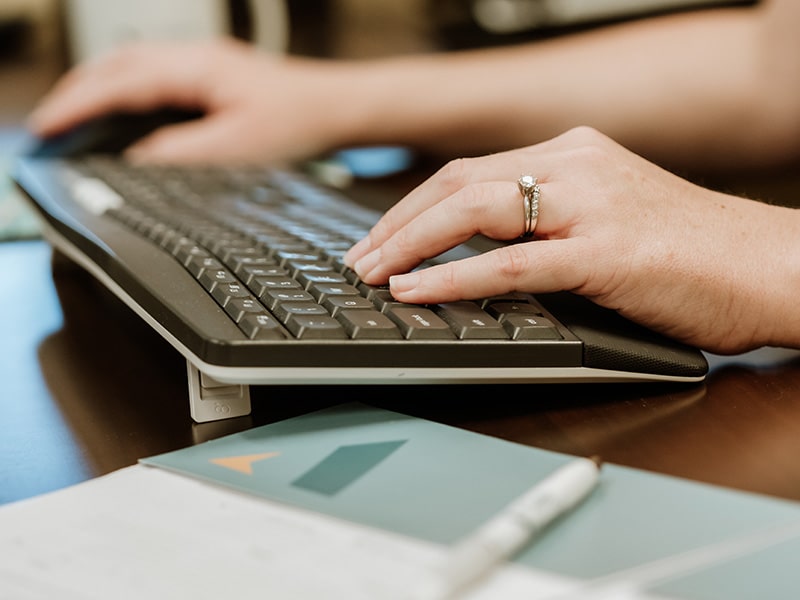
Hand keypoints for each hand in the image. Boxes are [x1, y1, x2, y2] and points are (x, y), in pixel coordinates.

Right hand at [28, 38, 356, 164]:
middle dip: (76, 94)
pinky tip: (122, 114)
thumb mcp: (236, 149)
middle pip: (116, 66)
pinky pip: (155, 78)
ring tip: (72, 119)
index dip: (77, 107)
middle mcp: (195, 58)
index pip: (118, 83)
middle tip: (48, 126)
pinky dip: (126, 94)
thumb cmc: (302, 122)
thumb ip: (180, 154)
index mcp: (195, 69)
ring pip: (133, 68)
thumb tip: (134, 160)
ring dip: (99, 90)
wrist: (342, 108)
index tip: (47, 130)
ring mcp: (204, 64)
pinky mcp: (214, 77)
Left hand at [345, 127, 799, 353]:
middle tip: (358, 259)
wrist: (772, 266)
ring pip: (474, 210)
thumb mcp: (607, 221)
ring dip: (410, 244)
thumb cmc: (695, 253)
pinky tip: (417, 291)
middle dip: (397, 223)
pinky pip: (511, 264)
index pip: (469, 172)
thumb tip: (479, 258)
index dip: (414, 206)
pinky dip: (455, 278)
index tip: (381, 238)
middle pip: (457, 183)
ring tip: (372, 273)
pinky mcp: (607, 251)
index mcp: (573, 155)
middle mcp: (576, 165)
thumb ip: (545, 227)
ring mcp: (591, 204)